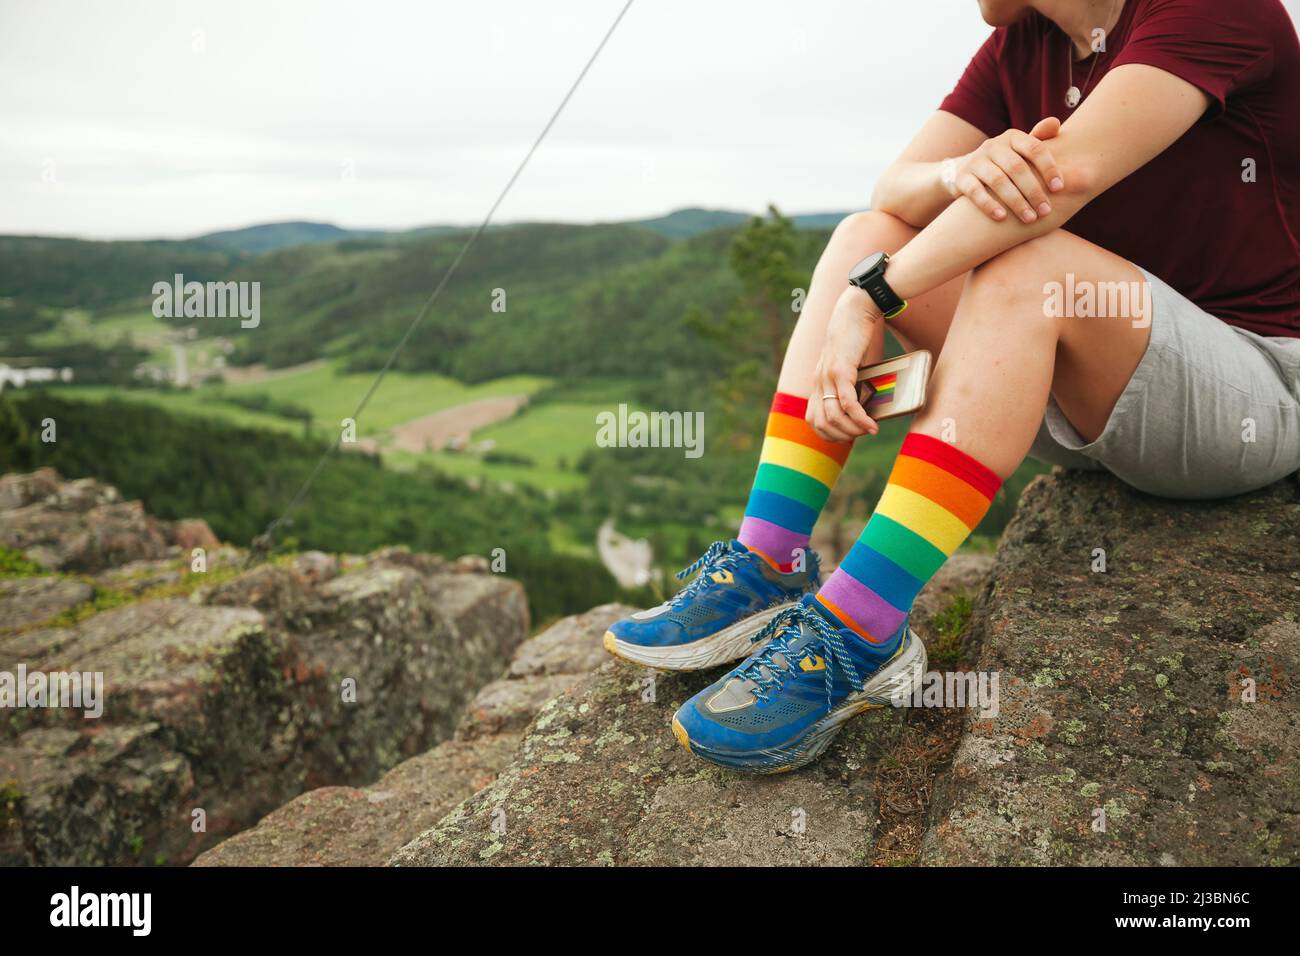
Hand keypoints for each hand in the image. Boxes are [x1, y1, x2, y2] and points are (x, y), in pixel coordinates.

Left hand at [808, 287, 880, 441]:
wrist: (855, 312)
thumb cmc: (856, 340)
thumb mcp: (850, 367)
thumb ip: (851, 384)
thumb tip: (866, 406)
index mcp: (818, 383)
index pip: (813, 420)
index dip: (829, 434)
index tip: (849, 436)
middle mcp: (818, 382)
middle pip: (822, 423)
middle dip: (842, 436)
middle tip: (861, 434)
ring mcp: (827, 377)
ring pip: (834, 417)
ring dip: (853, 430)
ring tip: (869, 431)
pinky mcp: (841, 370)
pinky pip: (848, 403)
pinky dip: (860, 419)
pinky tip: (872, 425)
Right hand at [944, 116, 1064, 223]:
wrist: (965, 172)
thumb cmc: (1004, 164)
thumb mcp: (1020, 150)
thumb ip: (1040, 140)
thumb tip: (1055, 122)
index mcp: (1012, 137)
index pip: (1034, 148)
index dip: (1049, 168)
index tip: (1059, 189)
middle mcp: (992, 146)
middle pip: (1017, 167)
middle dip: (1033, 191)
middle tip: (1045, 211)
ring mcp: (975, 161)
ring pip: (998, 181)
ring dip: (1016, 202)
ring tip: (1029, 218)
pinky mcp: (961, 178)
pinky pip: (975, 192)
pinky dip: (989, 205)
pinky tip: (1002, 218)